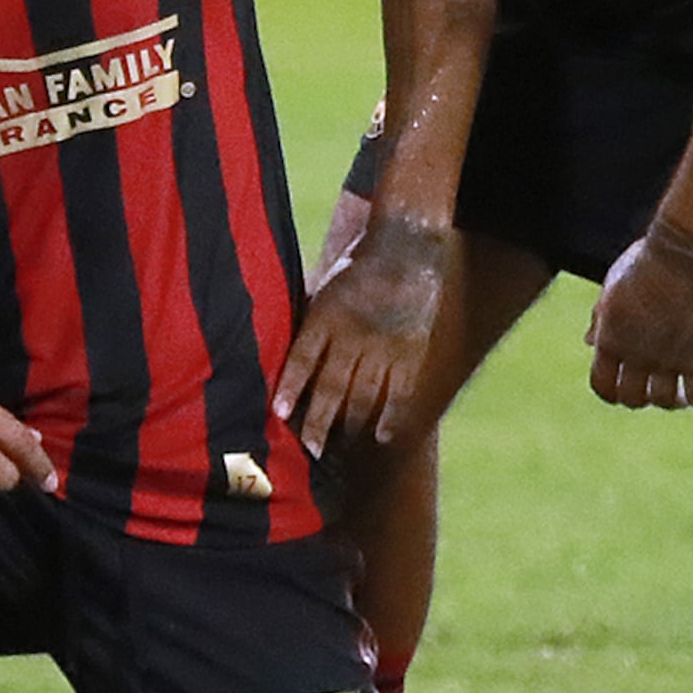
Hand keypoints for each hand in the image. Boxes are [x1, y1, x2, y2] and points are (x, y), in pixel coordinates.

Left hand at [277, 211, 454, 450]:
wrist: (406, 242)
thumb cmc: (359, 263)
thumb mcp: (326, 285)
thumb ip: (312, 317)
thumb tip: (283, 343)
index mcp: (327, 315)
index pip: (302, 359)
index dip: (292, 388)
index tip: (281, 414)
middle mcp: (354, 334)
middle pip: (332, 386)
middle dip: (319, 422)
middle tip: (310, 450)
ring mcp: (384, 344)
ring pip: (364, 394)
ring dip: (350, 424)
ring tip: (338, 446)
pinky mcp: (411, 349)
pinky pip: (400, 390)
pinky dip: (391, 416)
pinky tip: (382, 435)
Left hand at [585, 220, 692, 409]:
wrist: (684, 250)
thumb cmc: (647, 261)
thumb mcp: (613, 288)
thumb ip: (601, 319)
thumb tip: (589, 342)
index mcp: (611, 339)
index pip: (602, 386)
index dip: (611, 392)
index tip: (622, 388)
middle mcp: (636, 355)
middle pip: (632, 400)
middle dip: (641, 397)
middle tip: (653, 387)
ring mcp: (668, 358)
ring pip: (665, 402)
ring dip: (673, 402)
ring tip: (682, 394)